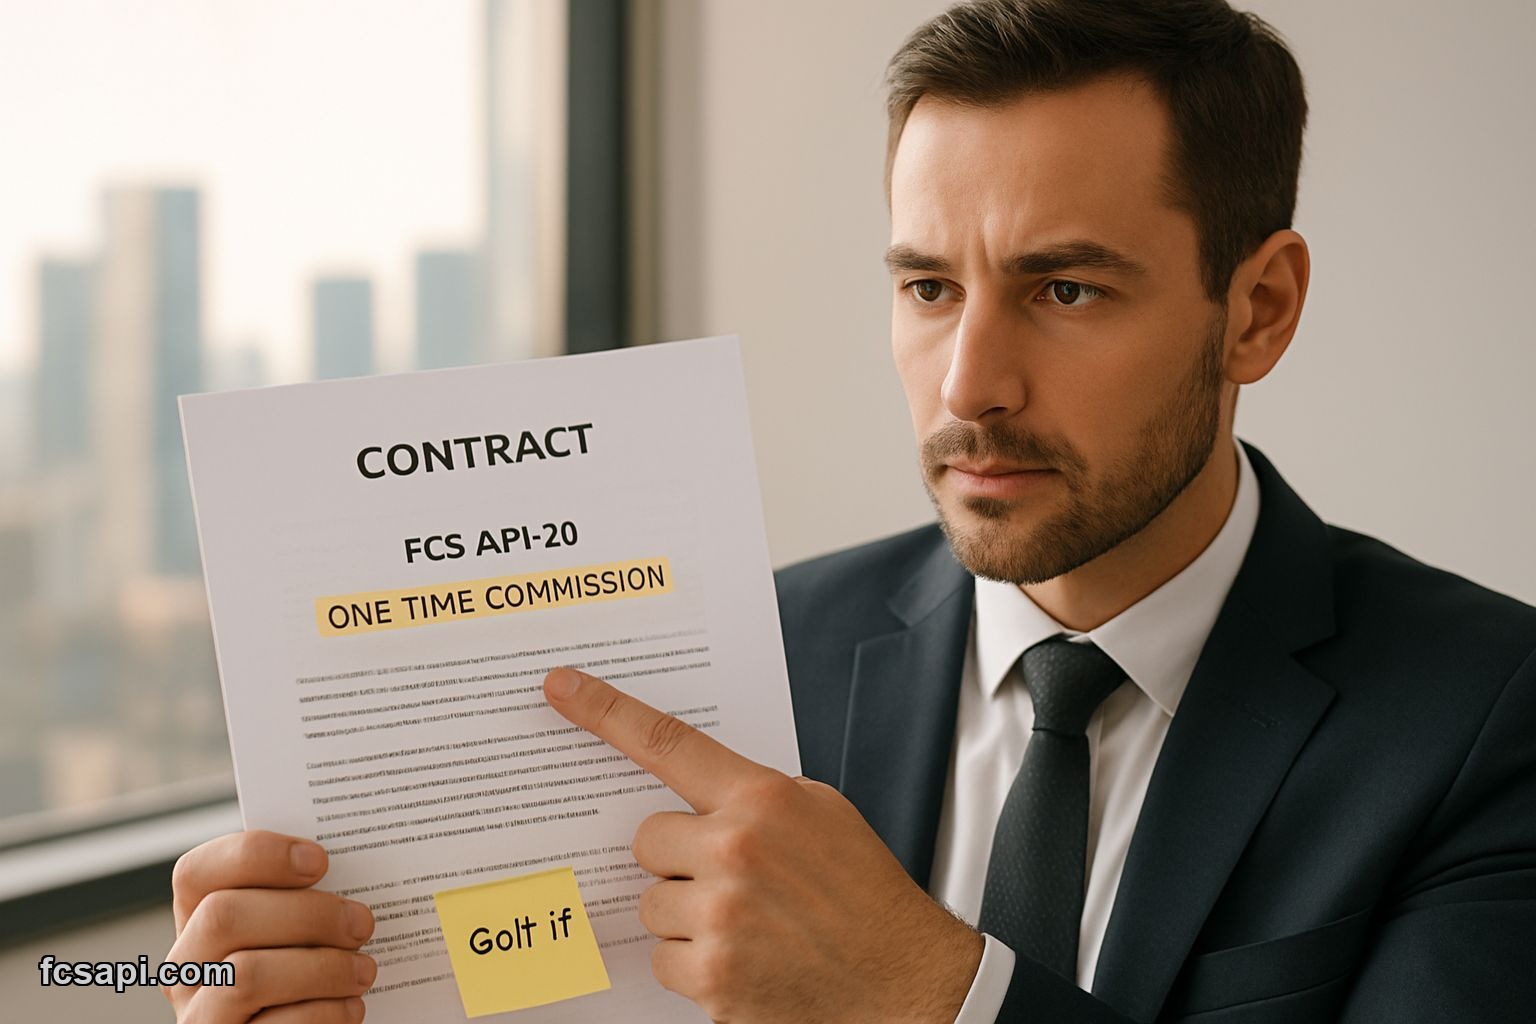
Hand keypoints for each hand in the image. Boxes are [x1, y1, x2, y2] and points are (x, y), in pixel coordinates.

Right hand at [164, 830, 376, 1022]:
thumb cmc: (308, 971)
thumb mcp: (296, 928)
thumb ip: (302, 896)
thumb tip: (350, 869)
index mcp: (198, 919)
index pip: (196, 871)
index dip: (256, 855)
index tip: (320, 859)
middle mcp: (188, 966)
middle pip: (224, 916)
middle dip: (306, 913)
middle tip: (361, 923)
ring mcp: (199, 1014)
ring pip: (246, 975)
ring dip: (321, 968)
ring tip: (364, 970)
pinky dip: (325, 1013)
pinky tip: (351, 1007)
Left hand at [543, 667, 982, 1023]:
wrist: (904, 985)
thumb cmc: (864, 897)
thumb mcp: (824, 816)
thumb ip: (754, 798)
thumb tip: (694, 794)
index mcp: (763, 800)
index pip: (668, 743)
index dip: (606, 711)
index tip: (561, 687)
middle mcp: (735, 851)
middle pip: (648, 840)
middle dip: (677, 860)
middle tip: (727, 879)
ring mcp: (719, 917)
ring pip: (651, 904)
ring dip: (685, 917)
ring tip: (747, 927)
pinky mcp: (711, 978)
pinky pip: (662, 960)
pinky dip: (694, 966)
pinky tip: (744, 963)